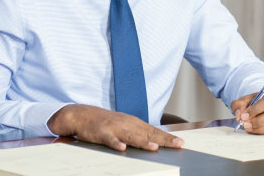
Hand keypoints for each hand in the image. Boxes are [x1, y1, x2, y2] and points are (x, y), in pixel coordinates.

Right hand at [47, 104, 183, 151]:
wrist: (82, 114)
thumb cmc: (106, 122)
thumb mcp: (125, 125)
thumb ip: (139, 133)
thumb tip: (156, 141)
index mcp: (134, 123)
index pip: (154, 131)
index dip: (168, 137)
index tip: (181, 143)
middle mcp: (127, 124)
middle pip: (148, 133)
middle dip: (163, 139)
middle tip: (177, 144)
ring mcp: (115, 128)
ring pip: (131, 136)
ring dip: (143, 142)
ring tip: (154, 147)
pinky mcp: (102, 133)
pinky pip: (110, 139)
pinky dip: (116, 143)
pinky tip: (122, 148)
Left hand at [230, 88, 263, 133]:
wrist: (262, 105)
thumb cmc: (256, 101)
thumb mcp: (245, 99)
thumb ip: (238, 104)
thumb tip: (238, 114)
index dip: (256, 109)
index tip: (244, 115)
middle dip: (258, 122)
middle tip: (246, 124)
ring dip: (260, 129)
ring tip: (248, 128)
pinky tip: (255, 130)